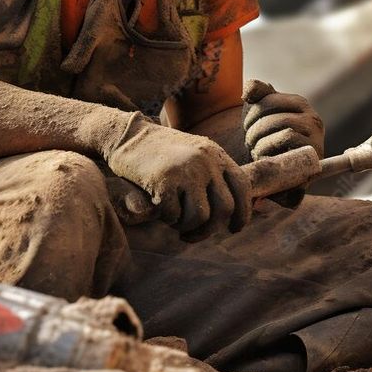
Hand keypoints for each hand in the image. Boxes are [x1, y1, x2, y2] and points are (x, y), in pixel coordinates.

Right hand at [104, 115, 250, 237]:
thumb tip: (233, 212)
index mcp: (216, 154)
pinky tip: (160, 209)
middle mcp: (205, 161)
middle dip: (210, 229)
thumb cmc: (163, 153)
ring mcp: (186, 170)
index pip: (243, 187)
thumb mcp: (196, 154)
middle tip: (193, 234)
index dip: (243, 213)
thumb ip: (215, 175)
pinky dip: (168, 219)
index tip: (233, 229)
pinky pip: (174, 216)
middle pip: (225, 208)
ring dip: (187, 226)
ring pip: (201, 217)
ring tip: (175, 221)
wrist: (128, 136)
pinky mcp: (164, 181)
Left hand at [242, 79, 323, 207]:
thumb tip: (248, 89)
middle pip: (277, 117)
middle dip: (256, 130)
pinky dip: (271, 151)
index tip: (246, 125)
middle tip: (249, 141)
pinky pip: (291, 145)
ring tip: (255, 150)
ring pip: (285, 130)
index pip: (270, 98)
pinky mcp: (315, 157)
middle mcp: (312, 118)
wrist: (277, 172)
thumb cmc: (266, 139)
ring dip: (262, 142)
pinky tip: (264, 158)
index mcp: (299, 104)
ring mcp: (316, 138)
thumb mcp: (260, 112)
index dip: (253, 112)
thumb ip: (257, 92)